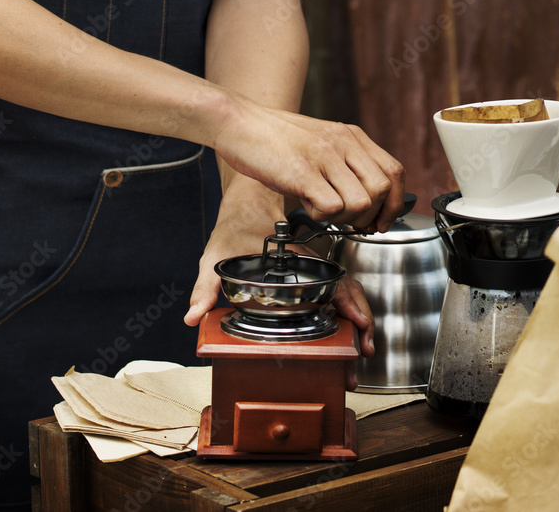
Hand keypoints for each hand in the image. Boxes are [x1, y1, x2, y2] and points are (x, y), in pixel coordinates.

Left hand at [185, 182, 376, 389]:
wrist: (246, 209)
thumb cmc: (236, 229)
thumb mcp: (216, 256)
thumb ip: (204, 287)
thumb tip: (194, 314)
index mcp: (297, 262)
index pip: (334, 282)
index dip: (351, 303)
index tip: (359, 322)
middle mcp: (312, 267)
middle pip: (350, 292)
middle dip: (362, 321)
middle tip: (364, 349)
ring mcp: (315, 273)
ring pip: (348, 295)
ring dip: (359, 320)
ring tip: (362, 347)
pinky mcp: (312, 279)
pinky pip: (339, 294)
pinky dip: (349, 312)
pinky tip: (349, 331)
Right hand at [211, 93, 404, 232]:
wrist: (240, 123)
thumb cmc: (275, 139)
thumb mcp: (321, 143)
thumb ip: (345, 164)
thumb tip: (368, 202)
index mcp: (351, 136)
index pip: (394, 172)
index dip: (395, 203)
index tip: (383, 221)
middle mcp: (343, 143)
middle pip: (382, 190)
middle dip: (370, 216)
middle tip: (350, 223)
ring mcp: (324, 156)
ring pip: (360, 202)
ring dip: (345, 218)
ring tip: (323, 210)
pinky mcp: (303, 172)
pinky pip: (331, 207)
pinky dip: (321, 216)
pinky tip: (306, 205)